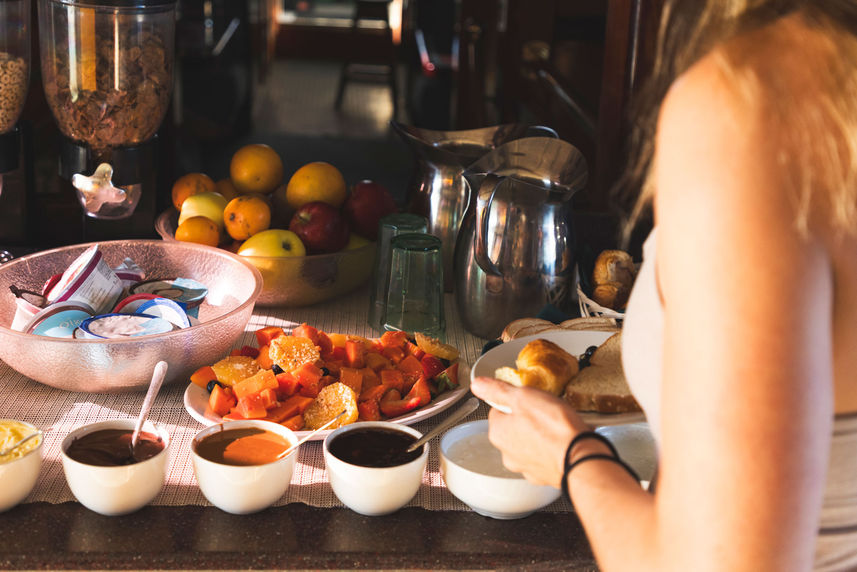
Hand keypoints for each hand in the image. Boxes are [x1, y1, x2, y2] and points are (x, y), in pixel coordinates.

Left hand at [471, 376, 589, 487]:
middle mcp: (507, 454)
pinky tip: (565, 442)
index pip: (498, 409)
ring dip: (541, 436)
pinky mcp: (544, 476)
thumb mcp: (523, 397)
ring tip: (559, 427)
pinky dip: (553, 450)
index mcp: (498, 433)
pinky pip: (546, 457)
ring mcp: (526, 468)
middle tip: (547, 412)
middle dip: (529, 419)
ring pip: (530, 443)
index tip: (529, 399)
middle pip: (514, 427)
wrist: (582, 459)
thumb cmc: (554, 428)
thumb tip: (477, 384)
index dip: (516, 401)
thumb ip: (497, 390)